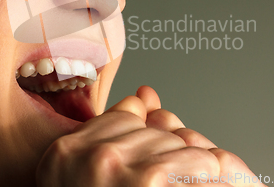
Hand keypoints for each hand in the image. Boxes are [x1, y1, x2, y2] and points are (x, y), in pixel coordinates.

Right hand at [36, 86, 264, 186]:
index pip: (127, 116)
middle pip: (153, 128)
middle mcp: (83, 156)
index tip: (155, 161)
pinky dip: (209, 173)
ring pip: (178, 140)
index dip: (149, 140)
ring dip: (191, 164)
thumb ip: (121, 131)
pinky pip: (195, 158)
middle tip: (169, 183)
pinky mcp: (145, 182)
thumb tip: (146, 95)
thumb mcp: (97, 175)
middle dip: (170, 152)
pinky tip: (207, 182)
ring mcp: (111, 166)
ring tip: (187, 185)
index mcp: (65, 153)